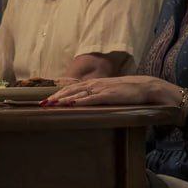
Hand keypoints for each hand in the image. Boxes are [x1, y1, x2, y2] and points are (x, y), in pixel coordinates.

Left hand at [42, 75, 178, 107]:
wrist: (144, 87)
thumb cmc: (126, 92)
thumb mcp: (108, 92)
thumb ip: (96, 96)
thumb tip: (83, 103)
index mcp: (93, 83)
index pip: (71, 88)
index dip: (58, 94)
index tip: (46, 100)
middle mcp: (94, 84)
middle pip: (70, 90)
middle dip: (55, 97)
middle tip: (42, 104)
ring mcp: (101, 89)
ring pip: (78, 93)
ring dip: (63, 99)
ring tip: (51, 104)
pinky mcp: (109, 95)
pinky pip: (92, 98)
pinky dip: (80, 101)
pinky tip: (71, 104)